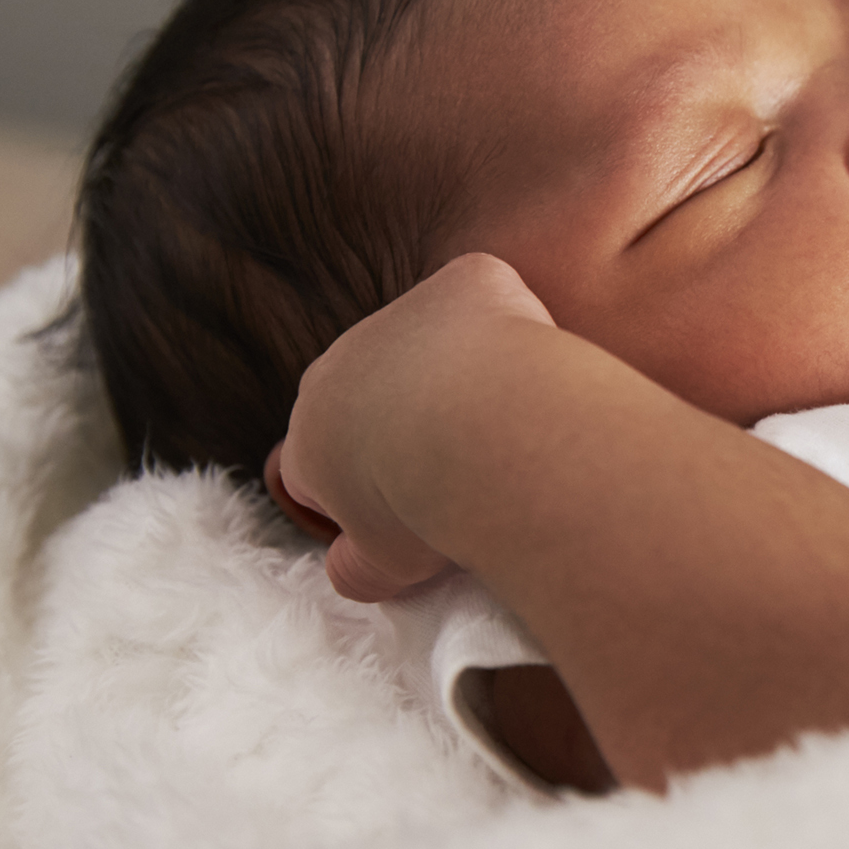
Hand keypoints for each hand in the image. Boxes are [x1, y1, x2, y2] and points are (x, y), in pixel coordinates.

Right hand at [266, 252, 559, 602]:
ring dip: (461, 373)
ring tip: (511, 422)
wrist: (491, 438)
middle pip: (370, 392)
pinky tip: (537, 369)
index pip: (317, 461)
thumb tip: (347, 568)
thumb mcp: (382, 568)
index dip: (364, 489)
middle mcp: (340, 364)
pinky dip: (511, 323)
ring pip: (429, 342)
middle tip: (468, 467)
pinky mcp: (463, 280)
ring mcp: (399, 315)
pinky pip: (484, 294)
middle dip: (409, 423)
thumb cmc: (433, 512)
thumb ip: (355, 568)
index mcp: (312, 436)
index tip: (411, 509)